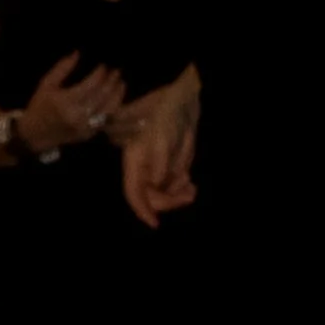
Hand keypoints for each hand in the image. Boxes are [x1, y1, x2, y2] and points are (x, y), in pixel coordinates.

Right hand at [18, 51, 126, 152]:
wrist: (34, 134)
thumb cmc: (39, 106)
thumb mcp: (46, 84)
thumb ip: (62, 68)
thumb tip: (77, 53)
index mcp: (65, 102)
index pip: (90, 85)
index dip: (99, 74)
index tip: (103, 66)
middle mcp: (77, 115)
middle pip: (102, 96)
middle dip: (111, 81)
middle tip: (116, 71)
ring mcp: (84, 127)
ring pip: (108, 109)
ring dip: (117, 94)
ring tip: (120, 82)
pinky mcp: (88, 134)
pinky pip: (106, 120)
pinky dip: (113, 107)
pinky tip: (116, 98)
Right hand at [117, 76, 199, 228]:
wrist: (181, 101)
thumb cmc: (166, 115)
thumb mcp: (162, 136)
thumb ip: (159, 161)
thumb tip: (156, 183)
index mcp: (134, 163)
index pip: (133, 192)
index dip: (142, 209)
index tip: (155, 223)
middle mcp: (143, 169)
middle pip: (151, 197)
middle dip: (168, 201)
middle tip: (188, 196)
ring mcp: (157, 169)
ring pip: (164, 194)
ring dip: (177, 196)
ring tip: (191, 189)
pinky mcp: (171, 167)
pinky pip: (175, 187)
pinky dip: (183, 190)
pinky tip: (191, 186)